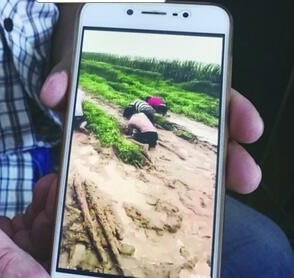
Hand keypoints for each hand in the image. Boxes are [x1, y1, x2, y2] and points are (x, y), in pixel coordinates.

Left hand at [41, 56, 263, 194]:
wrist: (69, 61)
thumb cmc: (83, 51)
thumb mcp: (77, 52)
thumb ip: (67, 70)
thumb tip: (53, 93)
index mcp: (163, 80)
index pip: (212, 91)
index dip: (233, 110)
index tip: (247, 129)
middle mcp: (166, 108)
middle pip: (209, 131)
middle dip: (230, 155)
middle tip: (246, 176)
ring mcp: (152, 131)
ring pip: (190, 155)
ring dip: (209, 177)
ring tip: (225, 197)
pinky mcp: (134, 149)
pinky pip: (157, 169)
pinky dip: (171, 187)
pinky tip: (181, 204)